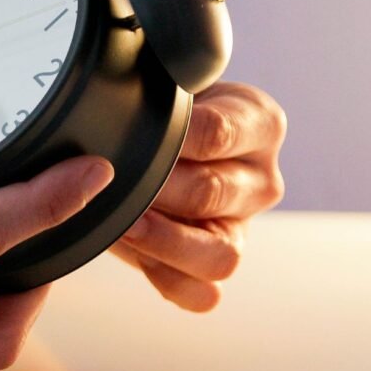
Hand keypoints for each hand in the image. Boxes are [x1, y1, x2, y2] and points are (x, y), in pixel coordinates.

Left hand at [111, 81, 284, 311]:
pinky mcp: (217, 262)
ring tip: (119, 223)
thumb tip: (118, 83)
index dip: (168, 140)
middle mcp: (263, 179)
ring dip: (162, 242)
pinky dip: (166, 279)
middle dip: (153, 191)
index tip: (127, 135)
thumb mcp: (168, 78)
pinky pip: (203, 293)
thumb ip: (158, 78)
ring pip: (220, 256)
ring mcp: (244, 226)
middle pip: (211, 194)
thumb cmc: (160, 104)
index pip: (217, 133)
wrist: (158, 137)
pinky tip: (133, 253)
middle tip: (108, 181)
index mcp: (261, 123)